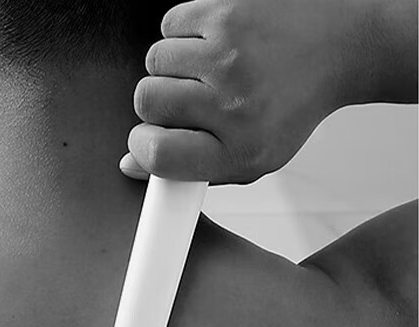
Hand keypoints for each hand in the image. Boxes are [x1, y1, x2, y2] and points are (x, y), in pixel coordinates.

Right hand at [120, 0, 415, 184]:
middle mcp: (232, 104)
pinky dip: (184, 33)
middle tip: (187, 99)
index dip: (142, 148)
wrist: (340, 46)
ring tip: (205, 69)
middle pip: (147, 102)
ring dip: (172, 67)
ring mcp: (228, 53)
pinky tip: (211, 43)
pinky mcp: (226, 11)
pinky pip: (171, 23)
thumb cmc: (289, 108)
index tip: (149, 141)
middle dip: (158, 103)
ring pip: (155, 61)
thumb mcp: (249, 158)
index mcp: (237, 150)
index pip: (157, 154)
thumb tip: (131, 164)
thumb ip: (189, 167)